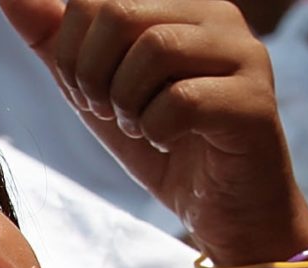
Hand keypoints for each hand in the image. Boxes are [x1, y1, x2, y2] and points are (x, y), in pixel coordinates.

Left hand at [0, 0, 307, 263]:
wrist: (222, 208)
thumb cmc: (163, 144)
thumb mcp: (95, 89)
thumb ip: (55, 40)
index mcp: (177, 3)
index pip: (94, 0)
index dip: (70, 53)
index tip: (88, 94)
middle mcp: (215, 14)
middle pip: (119, 13)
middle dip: (92, 76)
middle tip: (107, 113)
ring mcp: (242, 53)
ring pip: (153, 49)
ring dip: (125, 104)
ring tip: (140, 127)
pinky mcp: (253, 100)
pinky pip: (181, 99)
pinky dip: (157, 130)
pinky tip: (169, 142)